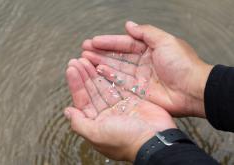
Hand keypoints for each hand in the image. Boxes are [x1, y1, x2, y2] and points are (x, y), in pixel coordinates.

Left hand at [65, 58, 175, 161]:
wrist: (154, 141)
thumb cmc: (125, 140)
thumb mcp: (97, 134)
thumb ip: (79, 123)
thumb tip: (67, 112)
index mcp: (97, 122)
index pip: (82, 100)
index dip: (76, 84)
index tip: (71, 69)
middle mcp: (107, 114)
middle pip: (92, 91)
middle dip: (84, 75)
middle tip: (77, 60)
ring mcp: (121, 106)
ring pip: (104, 86)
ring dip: (95, 73)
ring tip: (87, 59)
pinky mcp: (133, 100)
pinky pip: (120, 85)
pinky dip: (112, 75)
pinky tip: (103, 65)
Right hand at [81, 21, 212, 116]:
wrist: (193, 90)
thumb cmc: (182, 64)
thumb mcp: (165, 41)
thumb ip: (146, 33)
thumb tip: (129, 25)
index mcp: (150, 49)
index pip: (125, 43)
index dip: (109, 41)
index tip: (93, 41)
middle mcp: (143, 62)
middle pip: (118, 56)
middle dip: (101, 52)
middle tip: (84, 50)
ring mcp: (140, 77)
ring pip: (117, 68)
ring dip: (101, 63)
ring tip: (85, 59)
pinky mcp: (139, 91)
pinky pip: (121, 82)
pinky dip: (109, 77)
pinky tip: (97, 70)